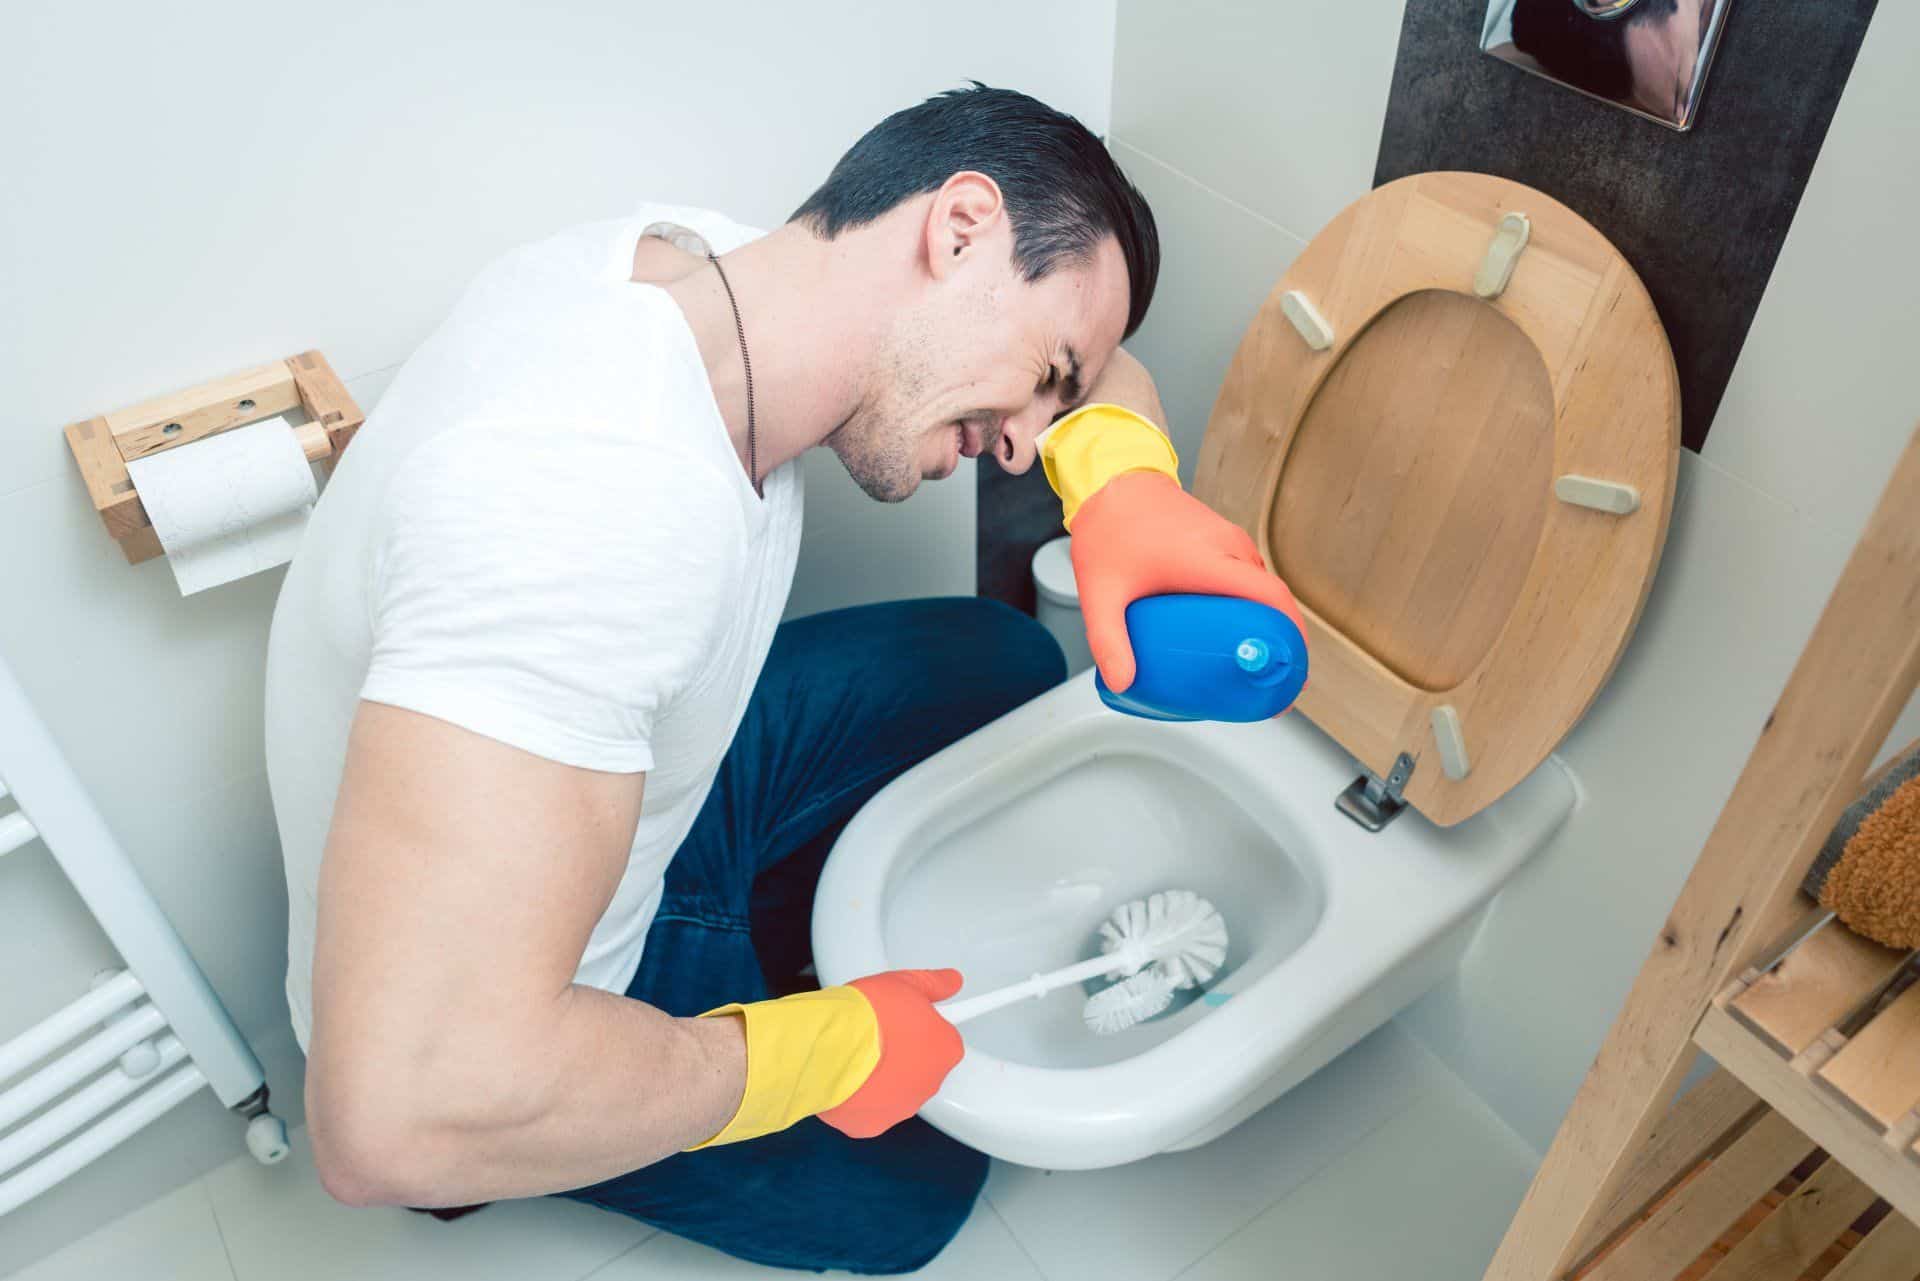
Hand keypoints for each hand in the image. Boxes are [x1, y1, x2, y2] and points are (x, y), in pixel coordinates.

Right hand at [817, 969, 964, 1138]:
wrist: (830, 1047)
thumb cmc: (868, 1016)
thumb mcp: (905, 983)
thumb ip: (934, 984)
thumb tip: (952, 981)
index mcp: (945, 1049)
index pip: (943, 1038)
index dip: (921, 1026)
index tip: (906, 1019)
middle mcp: (929, 1084)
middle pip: (921, 1067)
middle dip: (903, 1053)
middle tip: (878, 1032)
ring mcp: (901, 1107)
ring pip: (896, 1091)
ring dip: (883, 1076)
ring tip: (858, 1053)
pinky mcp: (872, 1124)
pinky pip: (870, 1109)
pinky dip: (860, 1097)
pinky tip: (846, 1077)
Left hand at [1071, 471, 1307, 693]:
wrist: (1111, 482)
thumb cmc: (1109, 531)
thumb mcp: (1101, 592)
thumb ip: (1109, 640)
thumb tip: (1123, 682)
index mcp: (1209, 559)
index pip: (1270, 596)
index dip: (1290, 635)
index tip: (1290, 672)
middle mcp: (1229, 546)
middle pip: (1274, 598)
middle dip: (1282, 640)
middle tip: (1271, 682)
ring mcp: (1229, 539)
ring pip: (1262, 586)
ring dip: (1267, 621)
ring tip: (1254, 661)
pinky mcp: (1223, 538)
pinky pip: (1249, 574)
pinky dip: (1252, 604)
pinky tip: (1235, 629)